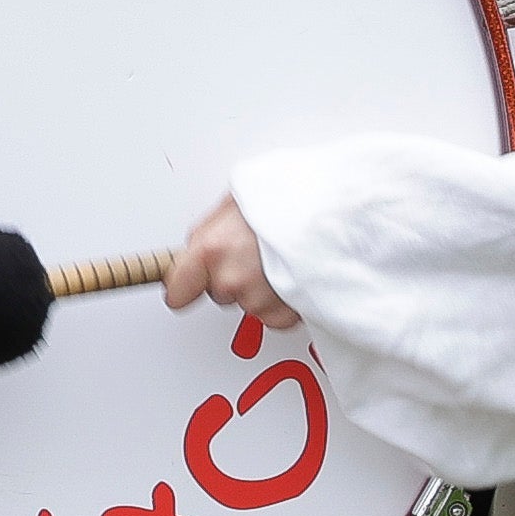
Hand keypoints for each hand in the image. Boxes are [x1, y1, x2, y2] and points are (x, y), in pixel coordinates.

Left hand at [164, 196, 296, 327]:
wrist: (337, 210)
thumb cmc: (293, 197)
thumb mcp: (239, 199)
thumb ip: (212, 229)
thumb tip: (199, 244)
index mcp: (211, 248)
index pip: (177, 290)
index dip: (184, 285)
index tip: (185, 285)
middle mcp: (231, 279)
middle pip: (218, 293)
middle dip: (232, 276)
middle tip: (255, 251)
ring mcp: (259, 300)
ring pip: (248, 306)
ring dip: (261, 290)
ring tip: (279, 260)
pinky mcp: (286, 314)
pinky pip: (274, 318)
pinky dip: (284, 301)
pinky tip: (292, 276)